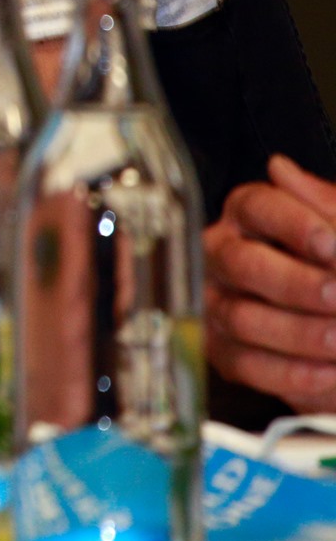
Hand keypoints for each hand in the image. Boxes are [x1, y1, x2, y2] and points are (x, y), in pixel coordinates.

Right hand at [206, 155, 335, 408]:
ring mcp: (217, 303)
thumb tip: (281, 168)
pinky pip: (247, 366)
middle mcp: (223, 254)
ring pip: (244, 317)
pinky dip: (293, 372)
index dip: (296, 226)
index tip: (333, 244)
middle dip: (298, 284)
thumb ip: (324, 204)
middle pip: (243, 263)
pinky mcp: (224, 352)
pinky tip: (331, 370)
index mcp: (251, 215)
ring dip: (301, 333)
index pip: (258, 207)